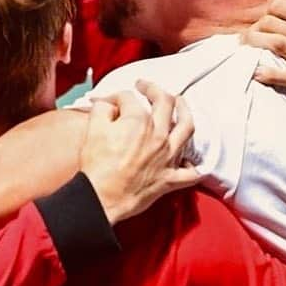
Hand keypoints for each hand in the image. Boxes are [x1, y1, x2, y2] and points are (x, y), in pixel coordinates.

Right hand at [80, 80, 198, 223]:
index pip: (129, 98)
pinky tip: (190, 159)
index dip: (116, 97)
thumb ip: (102, 108)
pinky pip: (190, 172)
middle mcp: (158, 135)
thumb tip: (108, 103)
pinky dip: (193, 165)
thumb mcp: (92, 128)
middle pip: (165, 102)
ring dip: (185, 111)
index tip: (108, 102)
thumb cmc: (97, 166)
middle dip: (154, 89)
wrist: (101, 198)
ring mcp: (167, 156)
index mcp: (138, 121)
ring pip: (187, 128)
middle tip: (146, 87)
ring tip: (181, 103)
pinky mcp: (170, 178)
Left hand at [245, 0, 285, 103]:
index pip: (280, 8)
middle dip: (255, 28)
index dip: (268, 12)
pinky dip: (268, 74)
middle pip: (271, 25)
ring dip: (254, 44)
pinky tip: (256, 72)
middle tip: (248, 34)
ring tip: (244, 46)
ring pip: (275, 45)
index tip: (265, 19)